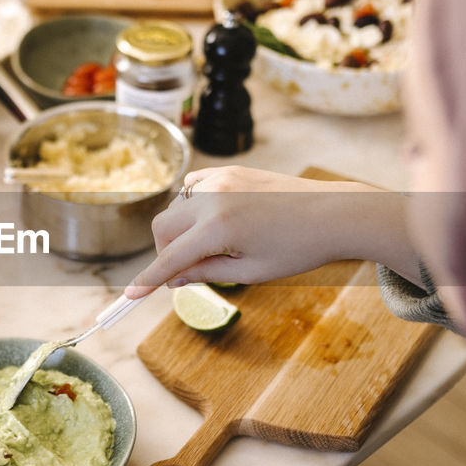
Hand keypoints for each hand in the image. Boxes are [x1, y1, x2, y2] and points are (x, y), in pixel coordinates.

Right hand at [125, 166, 420, 297]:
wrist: (335, 212)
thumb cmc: (299, 248)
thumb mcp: (252, 270)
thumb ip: (207, 272)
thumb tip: (174, 277)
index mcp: (218, 228)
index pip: (171, 259)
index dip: (149, 280)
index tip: (130, 295)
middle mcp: (212, 198)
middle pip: (162, 228)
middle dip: (167, 252)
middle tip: (188, 272)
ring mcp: (220, 179)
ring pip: (176, 207)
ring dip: (182, 230)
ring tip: (214, 246)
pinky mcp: (229, 170)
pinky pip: (193, 188)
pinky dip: (195, 207)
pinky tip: (218, 220)